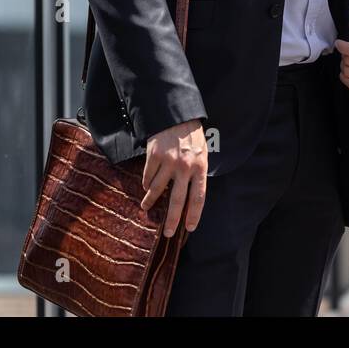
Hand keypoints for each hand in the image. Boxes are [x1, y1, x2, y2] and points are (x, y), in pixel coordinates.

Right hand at [140, 118, 206, 236]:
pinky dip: (147, 183)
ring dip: (151, 200)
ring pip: (158, 189)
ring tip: (146, 208)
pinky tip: (146, 187)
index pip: (198, 197)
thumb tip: (191, 196)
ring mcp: (169, 162)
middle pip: (178, 200)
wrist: (176, 115)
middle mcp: (185, 167)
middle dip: (172, 219)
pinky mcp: (154, 155)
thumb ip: (197, 173)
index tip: (189, 227)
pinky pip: (148, 175)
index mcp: (200, 168)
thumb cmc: (192, 136)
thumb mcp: (202, 153)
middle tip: (167, 233)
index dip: (194, 214)